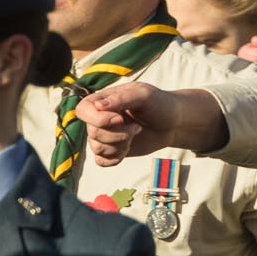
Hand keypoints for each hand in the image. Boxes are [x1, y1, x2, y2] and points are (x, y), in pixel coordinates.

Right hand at [77, 83, 227, 165]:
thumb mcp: (144, 94)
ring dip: (120, 145)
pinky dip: (116, 158)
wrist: (174, 123)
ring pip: (97, 148)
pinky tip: (129, 148)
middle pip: (93, 132)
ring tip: (136, 134)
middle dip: (118, 134)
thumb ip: (121, 98)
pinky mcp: (111, 151)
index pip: (82, 110)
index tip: (120, 118)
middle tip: (137, 127)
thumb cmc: (159, 104)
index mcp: (101, 100)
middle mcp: (98, 118)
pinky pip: (101, 161)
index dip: (98, 119)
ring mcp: (104, 135)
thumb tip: (98, 106)